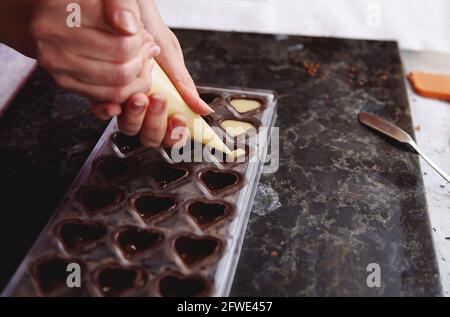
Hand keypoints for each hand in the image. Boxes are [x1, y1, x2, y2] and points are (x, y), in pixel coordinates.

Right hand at [28, 0, 158, 102]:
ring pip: (117, 87)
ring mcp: (57, 66)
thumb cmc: (77, 1)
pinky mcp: (63, 82)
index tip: (142, 32)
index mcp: (62, 12)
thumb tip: (129, 28)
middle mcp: (54, 41)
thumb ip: (120, 3)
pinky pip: (107, 97)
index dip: (141, 40)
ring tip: (141, 58)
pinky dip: (127, 89)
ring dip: (138, 75)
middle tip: (145, 46)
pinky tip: (130, 72)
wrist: (42, 14)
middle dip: (141, 59)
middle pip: (122, 68)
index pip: (124, 43)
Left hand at [90, 0, 212, 147]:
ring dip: (136, 117)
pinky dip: (108, 110)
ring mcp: (122, 98)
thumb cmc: (146, 23)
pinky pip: (102, 111)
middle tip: (159, 100)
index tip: (179, 120)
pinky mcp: (99, 90)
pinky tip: (115, 100)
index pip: (171, 130)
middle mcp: (144, 101)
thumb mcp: (169, 52)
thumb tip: (203, 110)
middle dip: (156, 124)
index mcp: (165, 95)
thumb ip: (183, 83)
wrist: (122, 4)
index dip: (175, 133)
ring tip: (140, 96)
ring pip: (129, 128)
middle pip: (150, 135)